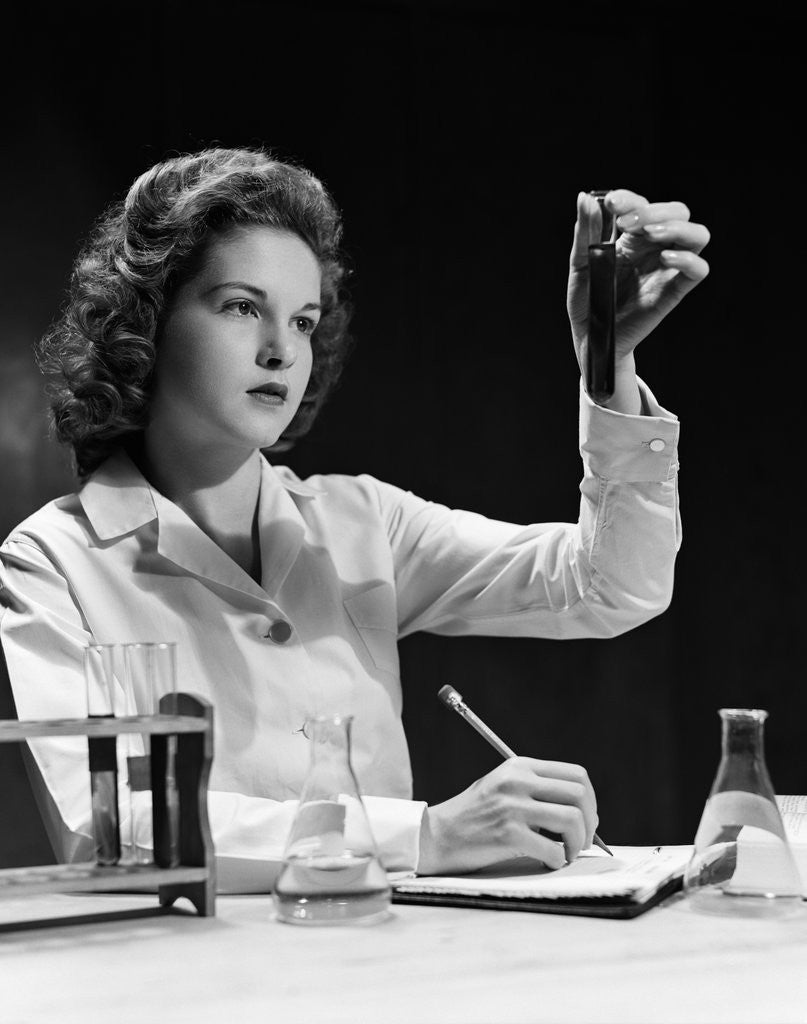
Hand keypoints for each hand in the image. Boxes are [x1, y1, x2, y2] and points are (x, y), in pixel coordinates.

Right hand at [417, 757, 597, 875]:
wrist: (436, 835)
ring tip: (568, 853)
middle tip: (583, 840)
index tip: (588, 818)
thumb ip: (535, 788)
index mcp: (519, 766)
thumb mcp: (502, 786)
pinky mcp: (507, 834)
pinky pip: (553, 850)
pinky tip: (547, 861)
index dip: (590, 799)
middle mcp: (516, 781)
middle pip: (578, 795)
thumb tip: (581, 809)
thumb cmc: (474, 816)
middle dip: (590, 822)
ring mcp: (511, 807)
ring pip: (572, 820)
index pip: (575, 774)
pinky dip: (557, 860)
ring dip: (578, 843)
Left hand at [567, 189, 709, 409]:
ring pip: (697, 235)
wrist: (591, 336)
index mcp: (632, 237)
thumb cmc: (587, 300)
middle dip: (654, 210)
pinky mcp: (674, 291)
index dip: (630, 199)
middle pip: (677, 212)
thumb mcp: (580, 263)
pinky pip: (699, 270)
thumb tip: (585, 198)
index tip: (611, 204)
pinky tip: (664, 259)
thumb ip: (585, 232)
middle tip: (626, 225)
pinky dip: (688, 259)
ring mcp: (667, 268)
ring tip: (651, 235)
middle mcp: (655, 248)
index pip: (643, 204)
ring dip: (677, 227)